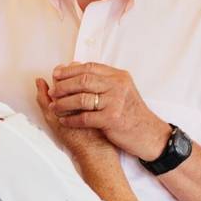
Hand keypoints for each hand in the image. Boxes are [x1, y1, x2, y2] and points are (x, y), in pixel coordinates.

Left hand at [46, 62, 169, 160]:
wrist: (149, 133)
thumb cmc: (132, 113)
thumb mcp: (122, 90)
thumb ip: (102, 80)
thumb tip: (75, 68)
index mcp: (119, 76)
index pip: (89, 67)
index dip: (70, 70)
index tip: (56, 74)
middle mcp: (118, 86)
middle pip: (83, 80)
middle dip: (63, 86)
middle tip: (52, 92)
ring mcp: (115, 102)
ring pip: (81, 98)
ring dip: (64, 103)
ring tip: (54, 107)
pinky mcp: (112, 119)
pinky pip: (85, 117)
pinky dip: (72, 120)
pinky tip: (64, 121)